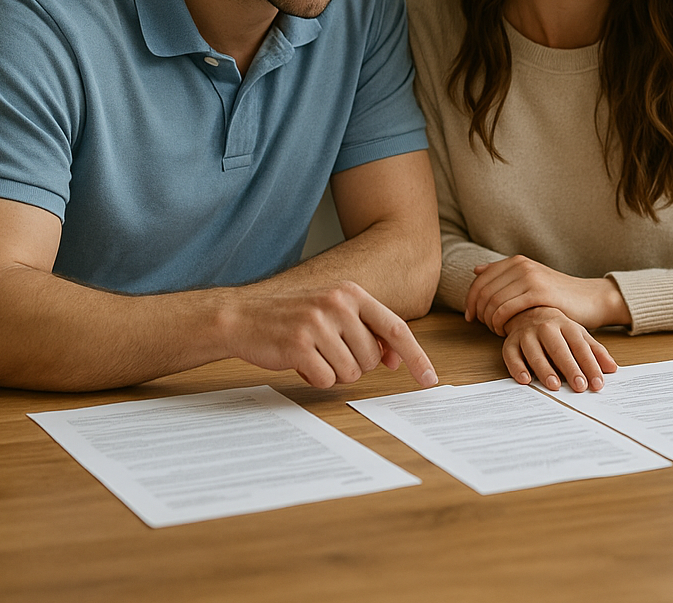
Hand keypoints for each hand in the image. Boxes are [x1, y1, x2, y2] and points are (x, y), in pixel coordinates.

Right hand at [221, 279, 437, 389]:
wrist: (242, 317)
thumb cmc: (292, 317)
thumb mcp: (333, 311)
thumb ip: (366, 329)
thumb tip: (396, 358)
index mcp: (352, 293)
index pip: (397, 329)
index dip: (416, 357)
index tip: (430, 379)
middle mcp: (338, 304)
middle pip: (372, 359)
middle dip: (353, 364)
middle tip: (327, 351)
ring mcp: (318, 323)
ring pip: (350, 373)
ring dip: (332, 372)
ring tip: (312, 354)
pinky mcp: (299, 345)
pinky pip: (325, 380)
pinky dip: (314, 378)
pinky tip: (299, 362)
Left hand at [465, 255, 630, 334]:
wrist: (589, 298)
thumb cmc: (558, 294)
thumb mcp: (530, 279)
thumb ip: (503, 274)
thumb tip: (476, 269)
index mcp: (516, 261)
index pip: (480, 280)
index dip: (470, 300)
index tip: (471, 317)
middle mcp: (521, 265)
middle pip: (483, 291)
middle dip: (478, 312)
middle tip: (485, 327)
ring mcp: (530, 277)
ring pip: (492, 301)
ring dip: (489, 321)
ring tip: (497, 330)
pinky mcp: (539, 293)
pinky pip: (506, 309)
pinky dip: (500, 323)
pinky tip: (505, 331)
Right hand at [501, 306, 617, 391]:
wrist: (527, 311)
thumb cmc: (557, 328)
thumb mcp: (578, 335)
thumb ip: (595, 351)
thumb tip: (612, 368)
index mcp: (566, 325)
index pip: (580, 346)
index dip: (590, 365)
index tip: (597, 383)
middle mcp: (546, 327)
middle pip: (559, 349)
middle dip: (570, 368)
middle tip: (579, 386)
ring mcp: (526, 334)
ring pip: (535, 352)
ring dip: (544, 369)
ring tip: (555, 385)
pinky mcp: (510, 343)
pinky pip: (512, 355)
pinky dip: (517, 368)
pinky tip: (525, 379)